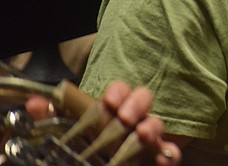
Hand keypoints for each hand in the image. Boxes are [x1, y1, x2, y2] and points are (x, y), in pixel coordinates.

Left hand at [26, 81, 180, 164]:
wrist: (86, 165)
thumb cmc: (79, 148)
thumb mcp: (62, 134)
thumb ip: (50, 119)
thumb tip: (34, 105)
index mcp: (110, 110)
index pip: (120, 91)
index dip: (118, 91)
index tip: (109, 101)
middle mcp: (131, 121)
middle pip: (143, 100)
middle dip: (137, 104)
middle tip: (125, 117)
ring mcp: (145, 140)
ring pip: (157, 125)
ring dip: (152, 127)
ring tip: (143, 134)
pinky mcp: (156, 159)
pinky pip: (170, 155)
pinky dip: (170, 155)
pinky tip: (163, 158)